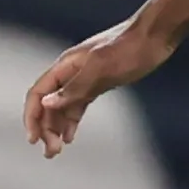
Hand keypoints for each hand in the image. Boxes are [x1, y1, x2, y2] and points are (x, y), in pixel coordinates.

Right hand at [23, 17, 174, 157]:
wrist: (156, 36)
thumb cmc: (130, 49)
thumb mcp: (101, 69)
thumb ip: (74, 87)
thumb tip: (47, 103)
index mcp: (66, 66)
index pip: (38, 93)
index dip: (32, 117)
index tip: (33, 140)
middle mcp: (71, 72)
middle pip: (48, 103)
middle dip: (45, 128)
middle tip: (52, 152)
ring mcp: (85, 78)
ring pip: (62, 107)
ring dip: (56, 128)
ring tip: (56, 150)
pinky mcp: (99, 83)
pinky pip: (78, 105)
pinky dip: (71, 121)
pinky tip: (70, 136)